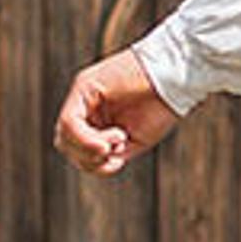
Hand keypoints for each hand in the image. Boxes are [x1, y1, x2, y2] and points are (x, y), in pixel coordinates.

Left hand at [56, 48, 182, 176]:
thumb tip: (94, 157)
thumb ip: (110, 152)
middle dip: (88, 159)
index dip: (92, 164)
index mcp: (94, 118)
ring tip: (120, 138)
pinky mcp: (84, 85)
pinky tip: (117, 135)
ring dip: (90, 149)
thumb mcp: (133, 139)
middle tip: (115, 156)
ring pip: (64, 135)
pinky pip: (69, 121)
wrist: (177, 77)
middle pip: (65, 144)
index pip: (75, 149)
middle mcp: (84, 105)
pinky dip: (88, 138)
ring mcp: (82, 94)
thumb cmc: (163, 106)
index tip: (118, 162)